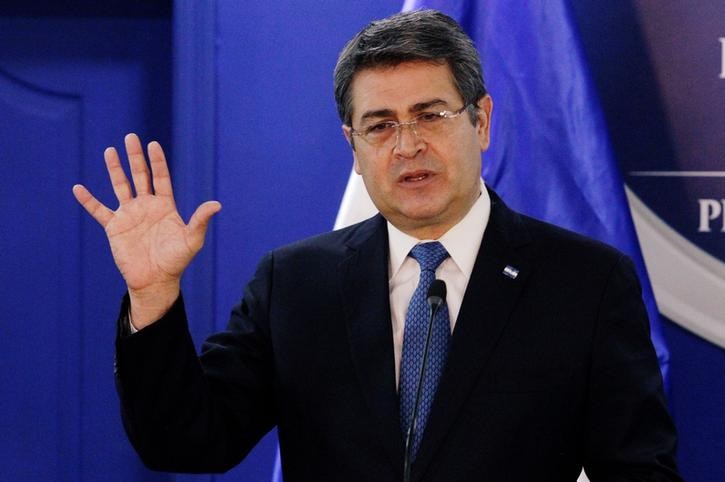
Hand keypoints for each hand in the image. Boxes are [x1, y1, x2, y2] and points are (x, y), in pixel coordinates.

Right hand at [72, 133, 220, 327]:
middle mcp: (146, 206)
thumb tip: (217, 204)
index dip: (157, 162)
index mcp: (165, 206)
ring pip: (120, 186)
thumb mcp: (191, 239)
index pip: (160, 178)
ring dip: (115, 169)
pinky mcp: (114, 227)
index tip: (153, 144)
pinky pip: (99, 211)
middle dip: (135, 157)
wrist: (156, 280)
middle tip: (131, 137)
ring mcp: (129, 215)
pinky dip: (88, 200)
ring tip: (110, 150)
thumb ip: (200, 220)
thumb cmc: (176, 261)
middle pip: (140, 176)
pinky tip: (78, 188)